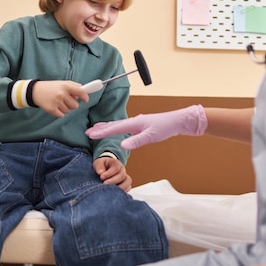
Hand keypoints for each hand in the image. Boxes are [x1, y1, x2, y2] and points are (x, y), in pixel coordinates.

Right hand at [32, 80, 88, 116]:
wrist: (35, 91)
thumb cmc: (52, 87)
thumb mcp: (63, 83)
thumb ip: (74, 86)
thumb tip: (84, 92)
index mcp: (66, 86)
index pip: (81, 92)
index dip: (85, 97)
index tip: (86, 100)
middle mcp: (62, 94)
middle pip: (75, 105)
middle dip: (72, 104)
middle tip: (66, 100)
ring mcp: (56, 102)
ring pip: (68, 111)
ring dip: (65, 108)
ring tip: (58, 102)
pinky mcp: (51, 109)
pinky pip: (62, 115)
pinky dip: (59, 112)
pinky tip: (55, 106)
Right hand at [86, 105, 207, 148]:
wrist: (177, 121)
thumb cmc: (166, 127)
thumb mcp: (151, 136)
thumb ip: (136, 141)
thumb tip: (122, 145)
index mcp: (134, 123)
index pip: (114, 128)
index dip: (101, 132)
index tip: (89, 134)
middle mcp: (134, 121)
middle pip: (113, 124)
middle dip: (100, 128)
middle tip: (88, 131)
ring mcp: (137, 122)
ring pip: (118, 124)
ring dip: (107, 127)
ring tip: (97, 129)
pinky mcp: (141, 125)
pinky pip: (124, 126)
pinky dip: (116, 127)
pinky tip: (116, 130)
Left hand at [93, 157, 131, 191]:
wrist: (105, 169)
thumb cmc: (102, 166)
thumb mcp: (98, 163)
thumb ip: (99, 166)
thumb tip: (100, 172)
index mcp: (116, 163)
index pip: (116, 168)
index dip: (109, 173)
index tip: (101, 177)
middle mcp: (122, 170)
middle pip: (122, 175)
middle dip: (113, 181)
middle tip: (104, 184)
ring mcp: (125, 177)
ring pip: (127, 182)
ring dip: (120, 187)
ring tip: (111, 191)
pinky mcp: (126, 184)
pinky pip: (128, 188)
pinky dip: (123, 191)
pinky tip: (114, 194)